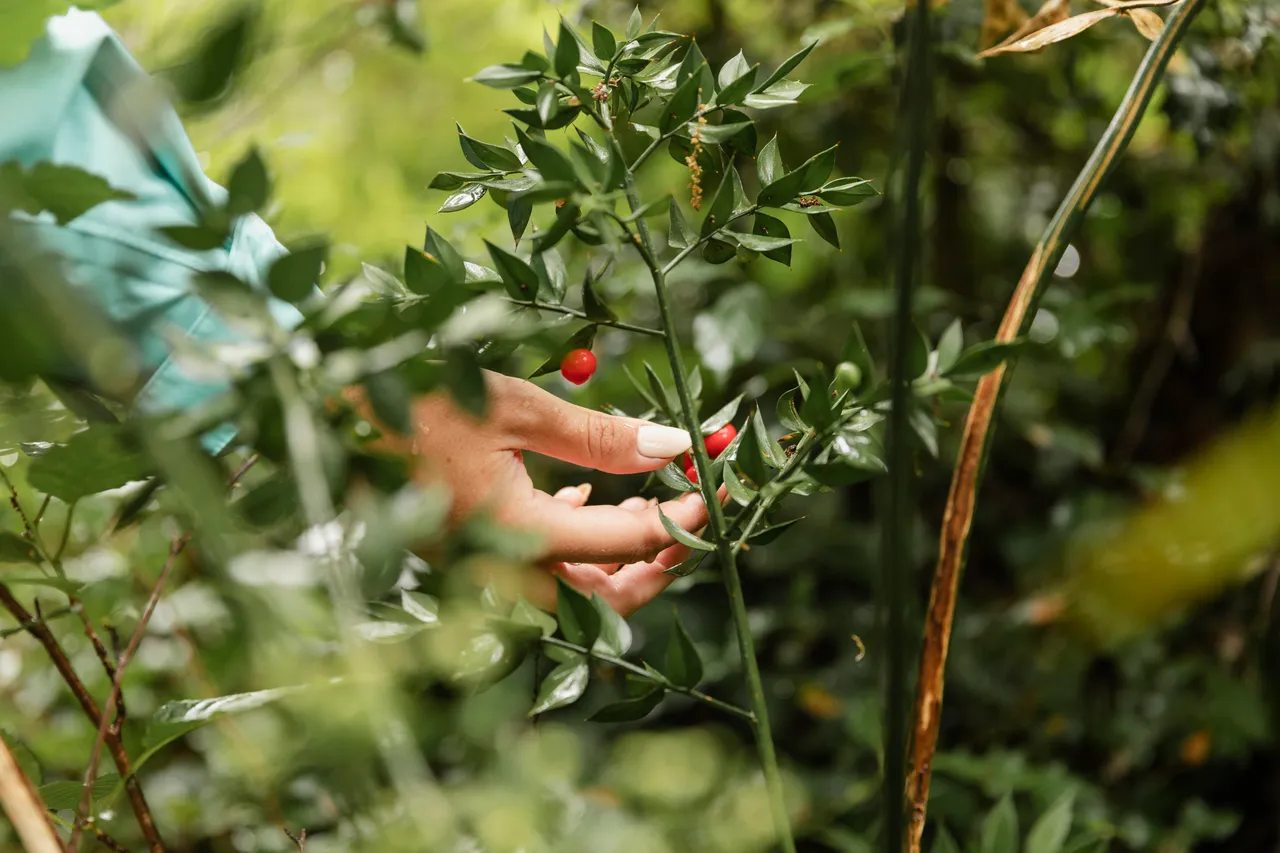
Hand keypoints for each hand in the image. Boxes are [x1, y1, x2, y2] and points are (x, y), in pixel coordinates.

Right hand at [361, 370, 721, 613]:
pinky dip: (573, 543)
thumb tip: (675, 445)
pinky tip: (576, 494)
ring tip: (648, 500)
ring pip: (575, 590)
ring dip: (620, 554)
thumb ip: (600, 437)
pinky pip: (538, 571)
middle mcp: (502, 573)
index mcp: (518, 536)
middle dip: (660, 559)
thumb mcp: (516, 408)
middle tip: (691, 508)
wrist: (322, 417)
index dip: (683, 517)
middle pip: (607, 597)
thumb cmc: (415, 399)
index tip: (713, 480)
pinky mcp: (468, 560)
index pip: (629, 544)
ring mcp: (482, 574)